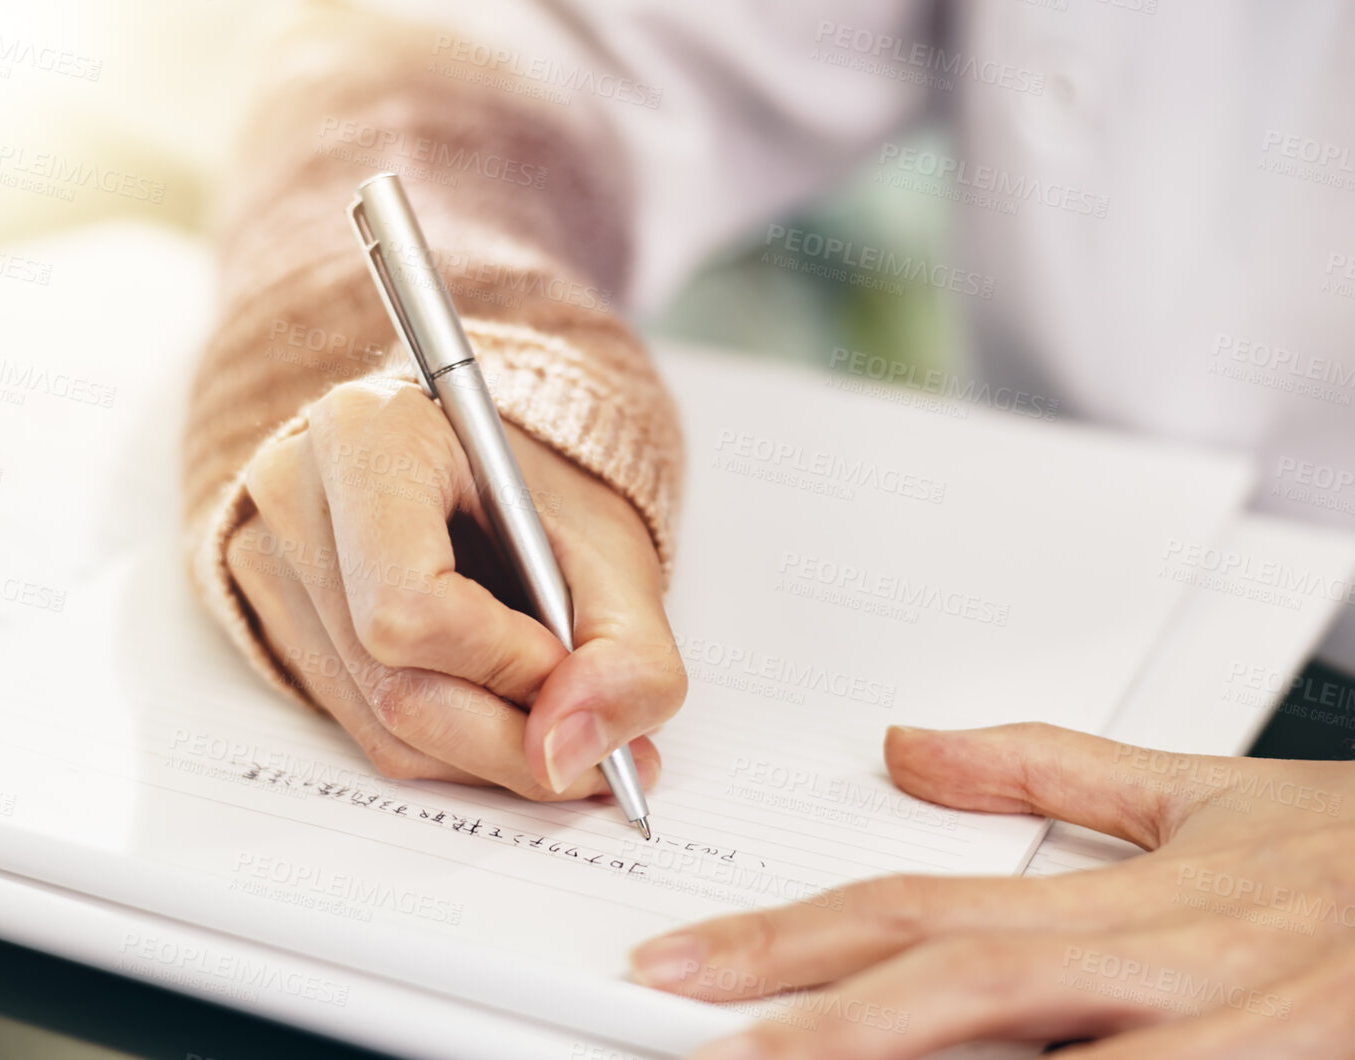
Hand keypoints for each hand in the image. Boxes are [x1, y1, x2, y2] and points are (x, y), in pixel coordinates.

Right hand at [227, 376, 683, 799]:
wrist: (488, 470)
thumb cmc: (542, 492)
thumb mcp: (616, 554)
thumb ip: (629, 657)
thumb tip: (569, 755)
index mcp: (370, 436)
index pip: (408, 603)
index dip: (504, 663)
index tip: (570, 666)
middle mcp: (297, 495)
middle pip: (395, 683)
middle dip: (513, 738)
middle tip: (600, 755)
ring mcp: (271, 564)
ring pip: (383, 727)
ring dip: (490, 755)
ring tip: (563, 733)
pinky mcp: (276, 624)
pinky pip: (366, 731)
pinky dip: (452, 748)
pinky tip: (504, 718)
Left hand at [629, 722, 1354, 1057]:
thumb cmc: (1351, 859)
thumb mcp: (1201, 796)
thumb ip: (1042, 771)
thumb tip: (903, 747)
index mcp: (1122, 899)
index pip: (916, 910)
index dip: (788, 938)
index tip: (682, 961)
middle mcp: (1163, 970)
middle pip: (959, 990)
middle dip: (818, 1026)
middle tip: (701, 1045)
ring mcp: (1226, 1039)